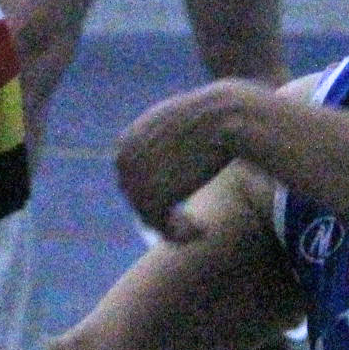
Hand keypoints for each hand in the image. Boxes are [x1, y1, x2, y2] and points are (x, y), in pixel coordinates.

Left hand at [113, 82, 256, 242]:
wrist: (224, 114)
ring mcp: (136, 177)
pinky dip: (181, 235)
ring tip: (200, 229)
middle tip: (193, 223)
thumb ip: (167, 144)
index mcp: (128, 141)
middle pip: (138, 198)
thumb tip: (161, 169)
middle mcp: (124, 159)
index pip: (132, 179)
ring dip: (174, 227)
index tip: (182, 205)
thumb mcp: (180, 125)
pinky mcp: (154, 195)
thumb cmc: (213, 118)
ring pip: (149, 216)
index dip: (158, 194)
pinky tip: (202, 231)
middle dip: (165, 212)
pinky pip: (163, 227)